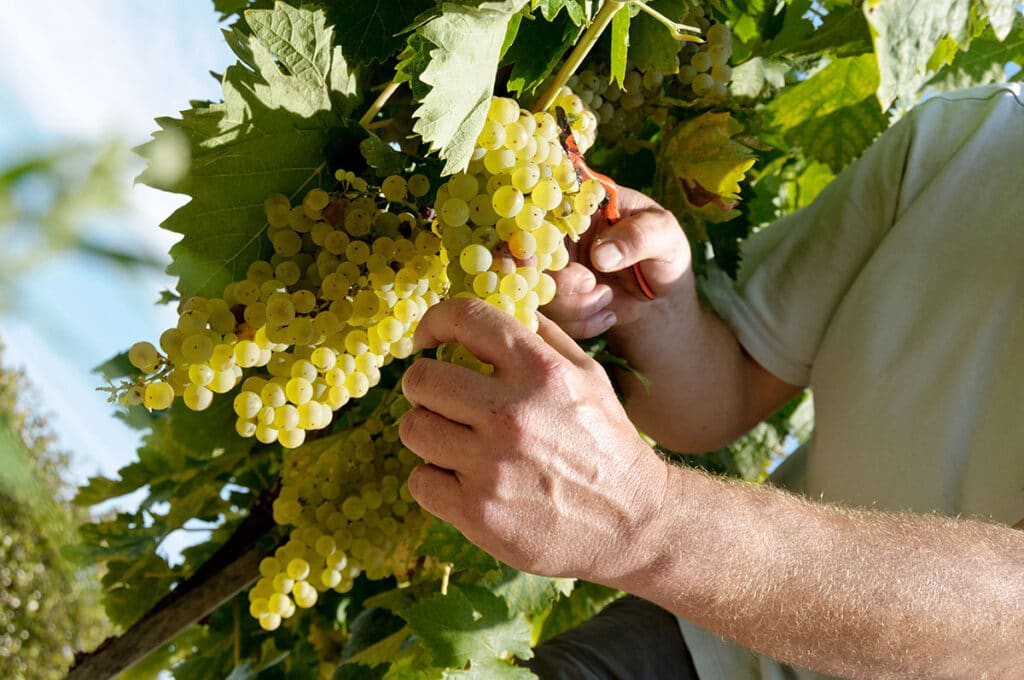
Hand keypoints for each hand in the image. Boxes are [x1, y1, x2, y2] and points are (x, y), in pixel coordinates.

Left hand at [399, 298, 669, 580]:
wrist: (633, 522)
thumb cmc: (608, 444)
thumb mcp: (589, 375)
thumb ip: (543, 337)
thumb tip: (500, 304)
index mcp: (541, 371)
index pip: (464, 318)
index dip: (434, 322)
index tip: (428, 340)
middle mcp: (512, 413)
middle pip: (422, 379)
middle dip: (427, 385)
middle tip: (443, 400)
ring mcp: (491, 466)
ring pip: (413, 428)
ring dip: (429, 431)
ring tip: (454, 440)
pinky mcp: (477, 512)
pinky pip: (420, 480)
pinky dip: (435, 479)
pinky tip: (462, 479)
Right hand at [544, 186, 690, 337]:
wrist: (661, 297)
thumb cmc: (665, 253)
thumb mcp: (665, 236)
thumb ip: (638, 237)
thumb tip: (600, 254)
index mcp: (585, 201)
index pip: (550, 202)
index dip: (542, 227)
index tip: (550, 253)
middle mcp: (561, 229)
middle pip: (535, 249)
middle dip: (560, 277)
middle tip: (589, 284)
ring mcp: (554, 264)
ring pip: (540, 286)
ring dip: (575, 303)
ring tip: (609, 299)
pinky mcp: (555, 295)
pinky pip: (552, 314)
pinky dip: (580, 321)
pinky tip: (607, 314)